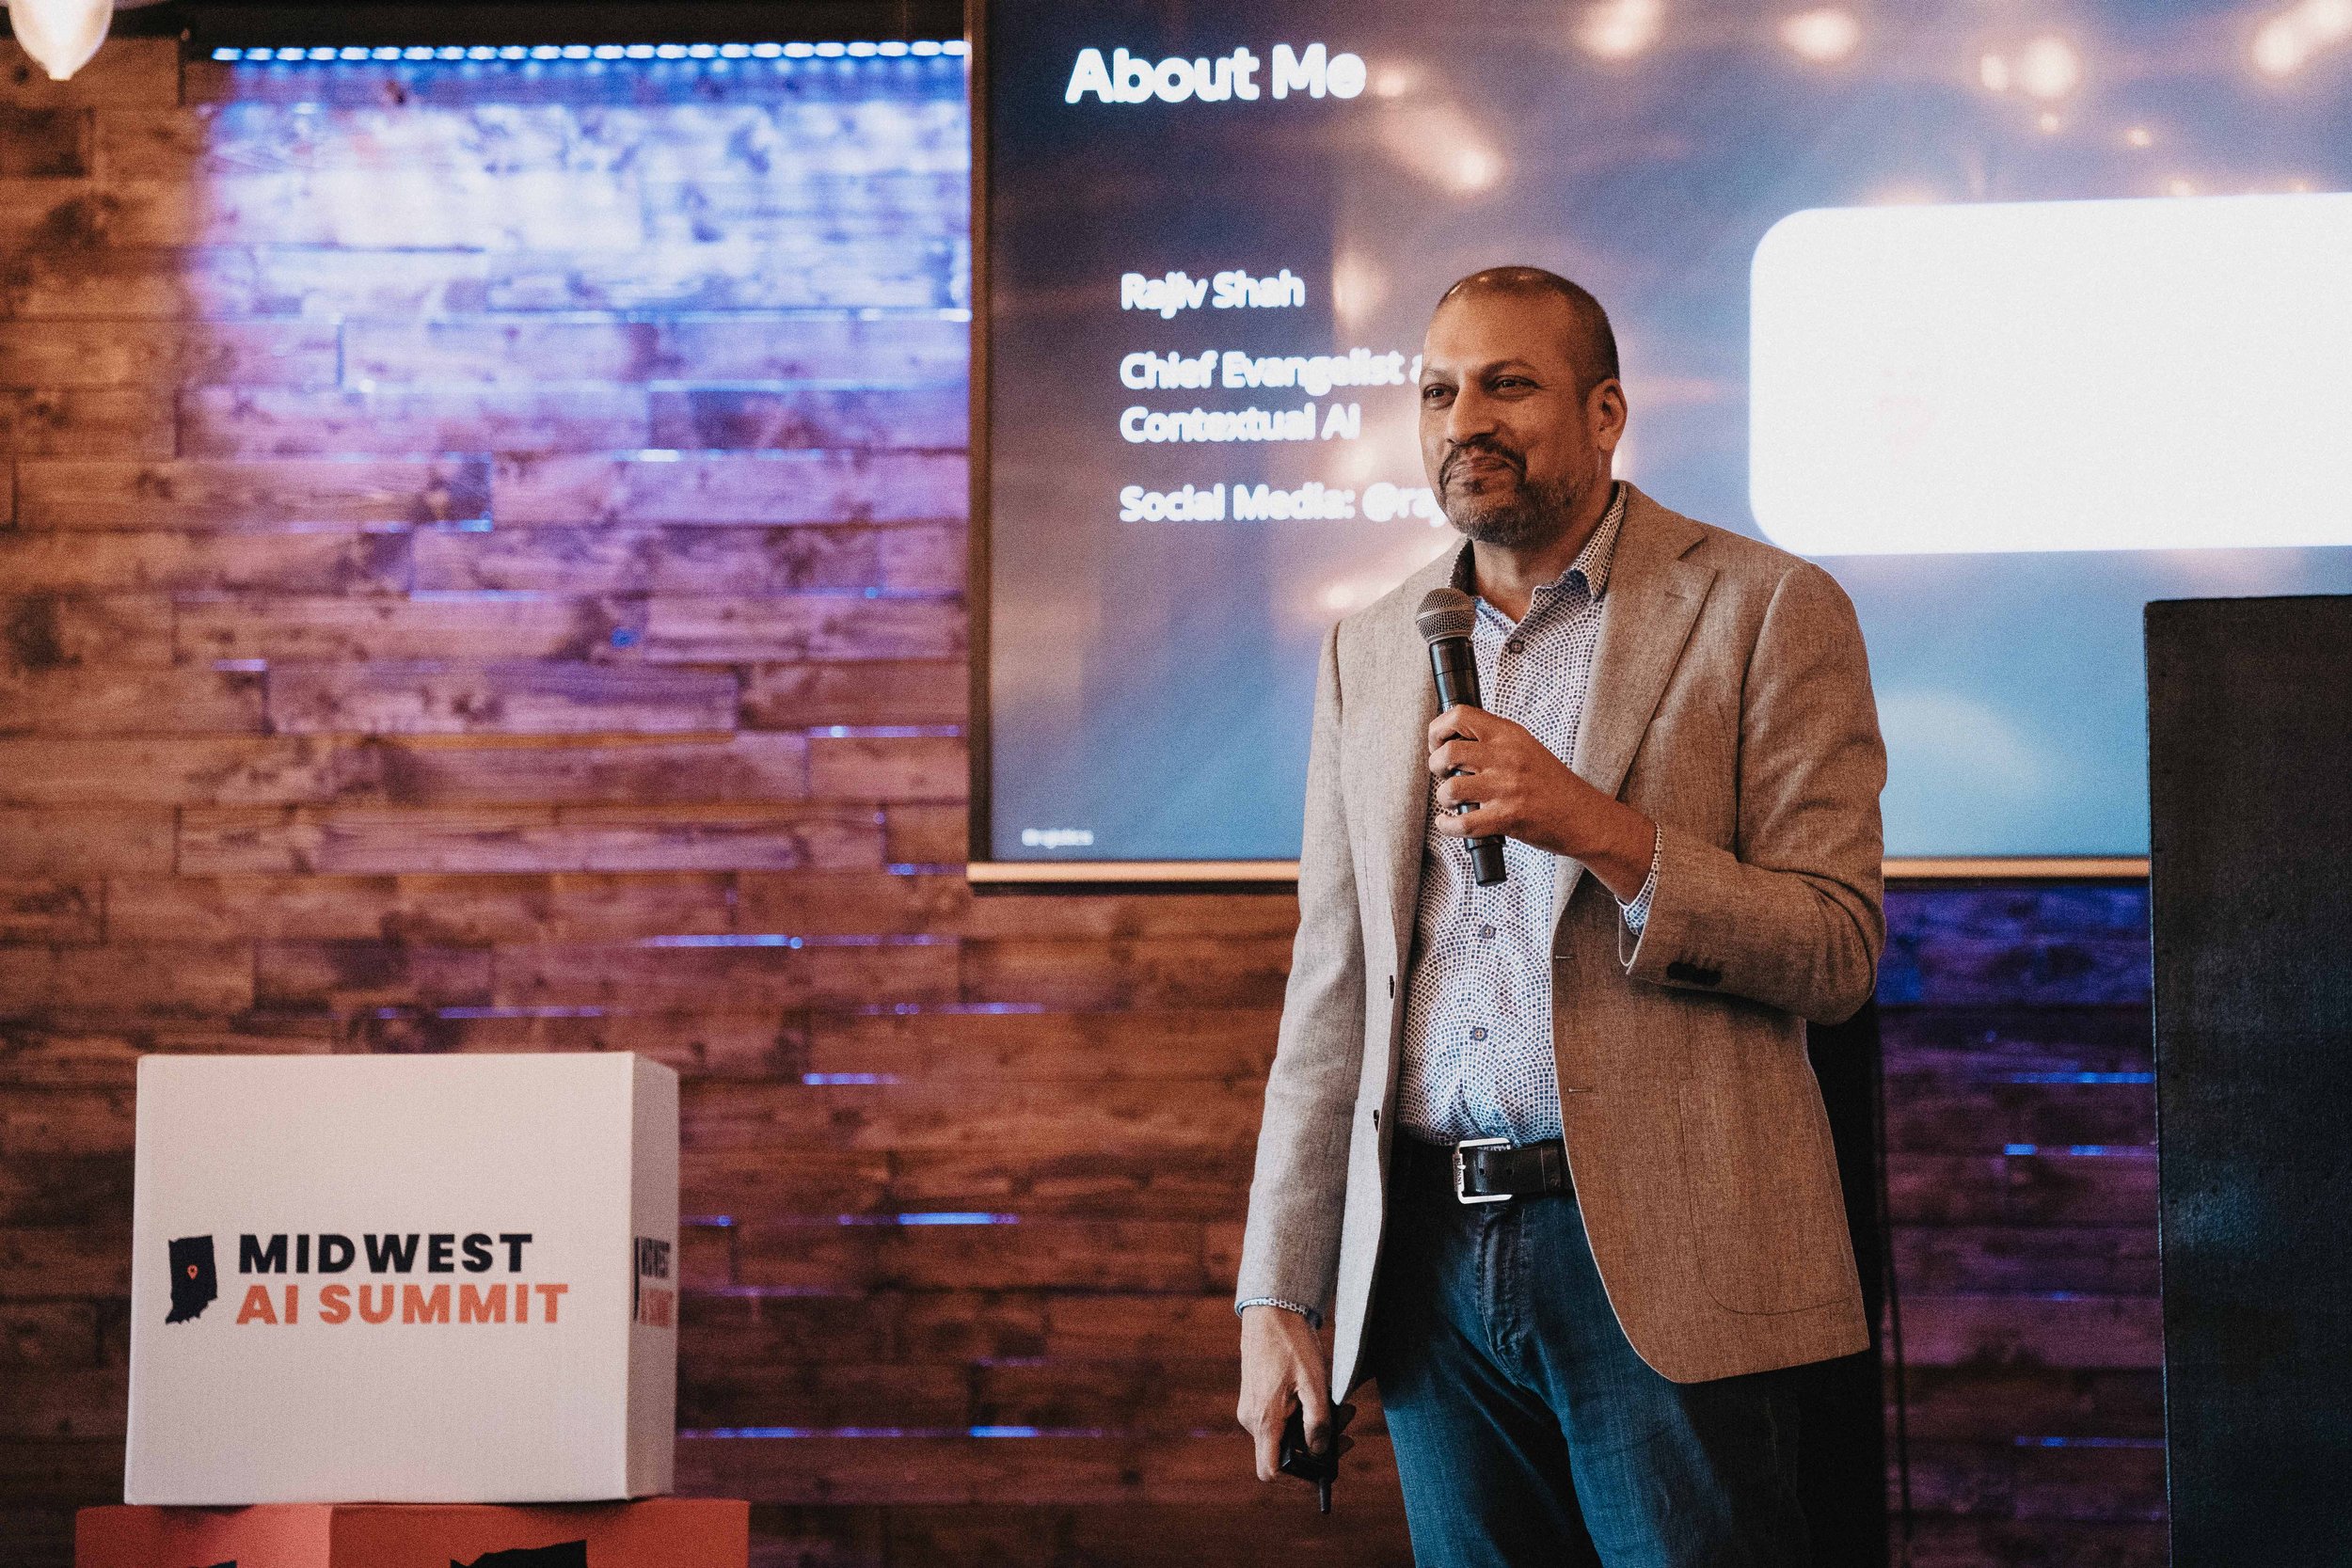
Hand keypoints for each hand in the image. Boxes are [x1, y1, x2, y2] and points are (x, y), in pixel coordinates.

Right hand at [1236, 1305, 1353, 1480]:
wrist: (1270, 1311)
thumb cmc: (1290, 1344)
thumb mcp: (1313, 1382)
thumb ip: (1318, 1422)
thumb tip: (1321, 1451)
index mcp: (1263, 1420)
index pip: (1271, 1471)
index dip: (1296, 1477)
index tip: (1323, 1466)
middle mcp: (1252, 1420)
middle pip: (1284, 1453)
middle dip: (1318, 1446)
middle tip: (1347, 1426)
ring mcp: (1252, 1409)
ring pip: (1284, 1435)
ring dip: (1313, 1428)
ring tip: (1342, 1408)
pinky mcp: (1256, 1400)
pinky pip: (1279, 1420)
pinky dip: (1302, 1416)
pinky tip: (1320, 1399)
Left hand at [1425, 706, 1655, 899]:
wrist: (1583, 816)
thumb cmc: (1552, 785)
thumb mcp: (1525, 748)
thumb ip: (1493, 741)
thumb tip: (1451, 740)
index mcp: (1510, 734)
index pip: (1460, 715)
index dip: (1438, 729)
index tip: (1437, 743)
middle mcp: (1507, 756)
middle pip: (1448, 751)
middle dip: (1436, 765)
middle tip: (1444, 775)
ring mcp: (1507, 787)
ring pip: (1451, 788)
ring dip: (1443, 797)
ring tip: (1452, 800)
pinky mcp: (1508, 817)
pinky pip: (1462, 823)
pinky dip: (1447, 826)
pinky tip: (1449, 823)